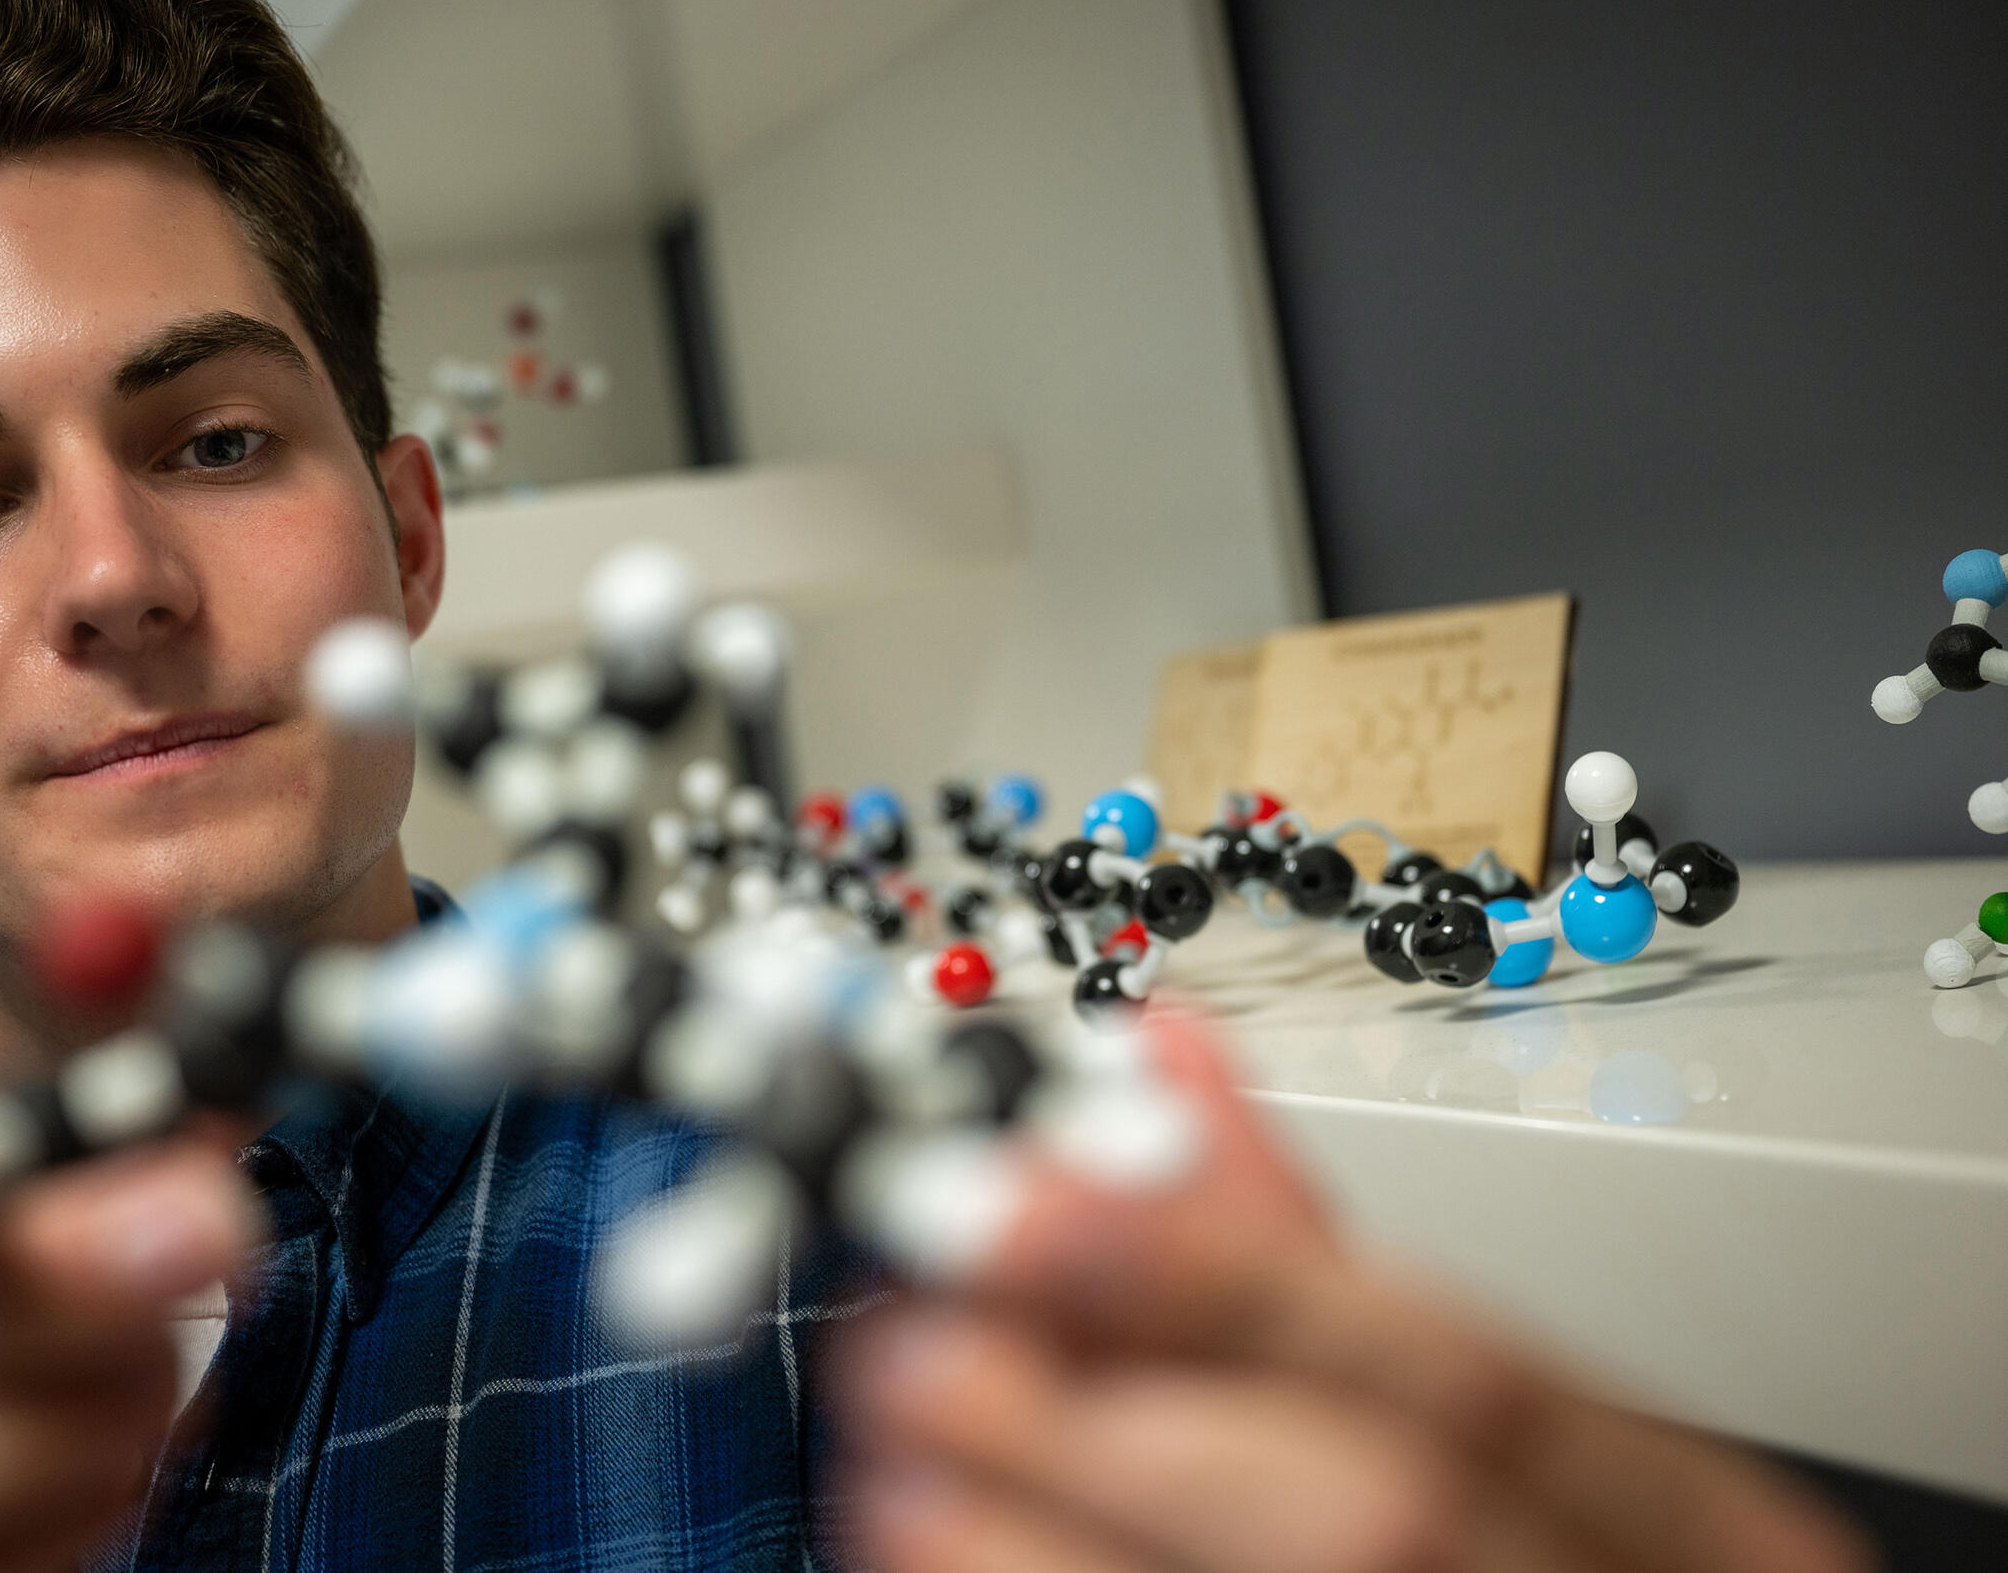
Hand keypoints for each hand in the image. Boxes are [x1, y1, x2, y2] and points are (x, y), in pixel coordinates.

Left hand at [833, 1017, 1872, 1572]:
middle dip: (1113, 1414)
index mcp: (1685, 1517)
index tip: (1021, 1193)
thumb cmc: (1541, 1560)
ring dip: (1025, 1522)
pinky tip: (931, 1540)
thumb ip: (1322, 1260)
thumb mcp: (1513, 1433)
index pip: (1463, 1370)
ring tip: (896, 1444)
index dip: (1220, 1276)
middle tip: (918, 1334)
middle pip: (1365, 1513)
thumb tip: (1159, 1058)